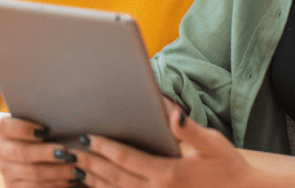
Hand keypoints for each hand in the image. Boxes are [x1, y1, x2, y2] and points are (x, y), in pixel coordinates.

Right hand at [0, 116, 82, 187]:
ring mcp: (6, 171)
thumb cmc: (44, 134)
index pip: (6, 127)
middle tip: (65, 152)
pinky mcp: (14, 187)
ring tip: (74, 166)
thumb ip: (46, 119)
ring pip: (32, 173)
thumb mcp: (41, 124)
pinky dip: (55, 183)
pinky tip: (69, 178)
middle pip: (21, 153)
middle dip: (46, 153)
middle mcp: (1, 150)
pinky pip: (35, 187)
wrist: (37, 156)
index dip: (24, 129)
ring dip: (56, 171)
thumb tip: (64, 114)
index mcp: (4, 129)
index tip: (45, 131)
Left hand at [73, 110, 254, 187]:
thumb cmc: (227, 165)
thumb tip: (171, 114)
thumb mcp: (212, 143)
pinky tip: (94, 183)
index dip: (104, 148)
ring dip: (93, 179)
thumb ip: (189, 129)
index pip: (127, 159)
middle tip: (68, 151)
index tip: (86, 137)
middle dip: (89, 163)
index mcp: (168, 173)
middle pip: (114, 177)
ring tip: (74, 166)